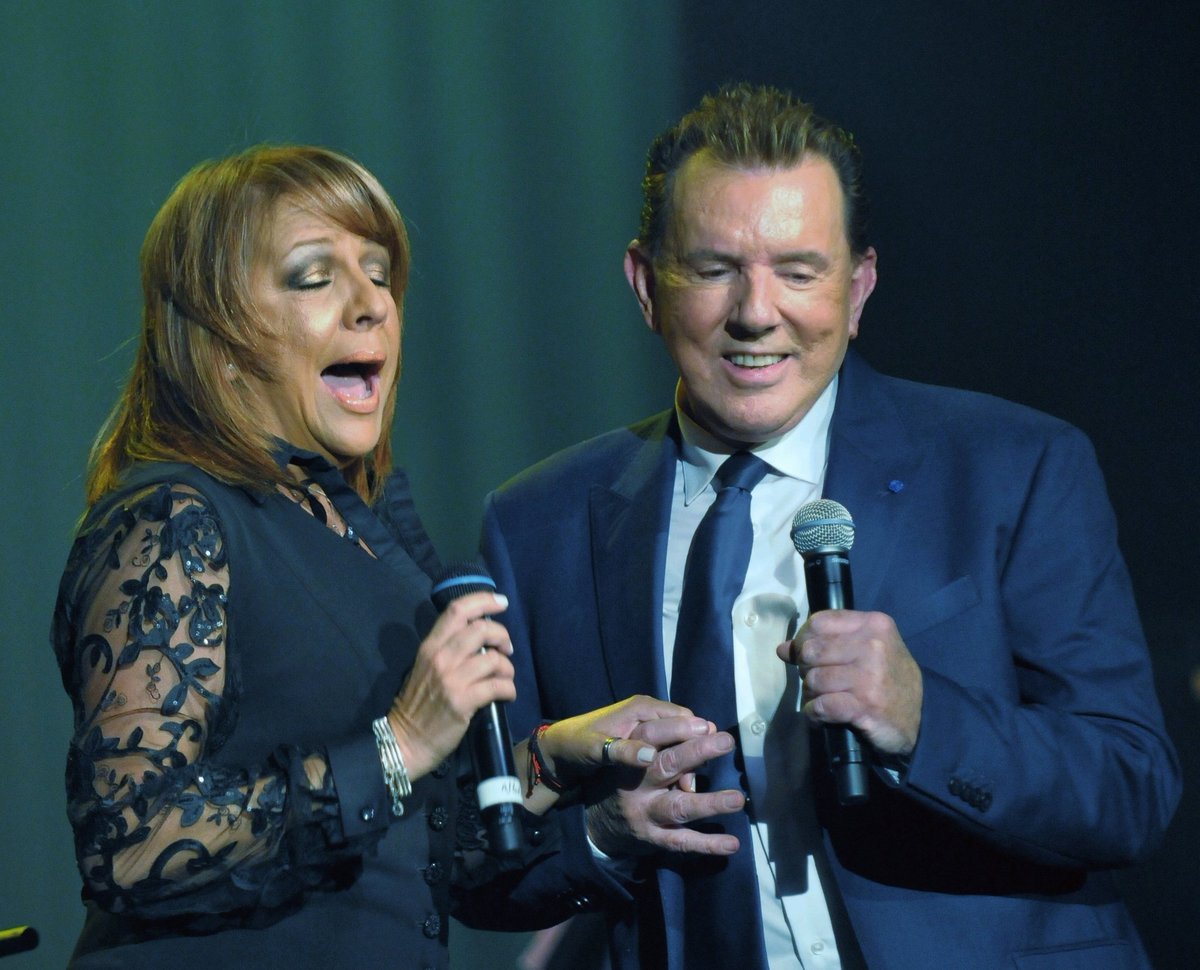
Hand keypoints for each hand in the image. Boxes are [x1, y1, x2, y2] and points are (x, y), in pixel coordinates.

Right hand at [387, 591, 513, 779]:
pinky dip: (509, 689)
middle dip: (502, 635)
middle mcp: (440, 658)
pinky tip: (506, 694)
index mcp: (430, 646)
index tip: (501, 602)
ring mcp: (452, 680)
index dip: (483, 600)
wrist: (406, 741)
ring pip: (494, 659)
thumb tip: (481, 635)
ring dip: (507, 667)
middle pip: (481, 629)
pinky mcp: (463, 702)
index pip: (457, 610)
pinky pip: (498, 686)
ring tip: (504, 677)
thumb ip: (448, 648)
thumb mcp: (425, 667)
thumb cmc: (418, 704)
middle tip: (506, 649)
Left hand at [535, 695, 703, 776]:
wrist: (560, 750)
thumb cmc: (576, 745)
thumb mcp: (595, 749)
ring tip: (686, 785)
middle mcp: (648, 713)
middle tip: (694, 779)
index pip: (682, 718)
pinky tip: (676, 782)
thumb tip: (650, 756)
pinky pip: (670, 746)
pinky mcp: (644, 739)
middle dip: (695, 751)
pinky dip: (676, 762)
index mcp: (641, 708)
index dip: (697, 737)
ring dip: (687, 759)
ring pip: (680, 739)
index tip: (705, 761)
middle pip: (686, 727)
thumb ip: (622, 751)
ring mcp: (647, 725)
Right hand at [585, 719, 744, 857]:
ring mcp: (644, 813)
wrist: (597, 821)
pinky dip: (708, 844)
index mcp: (631, 756)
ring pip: (677, 807)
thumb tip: (710, 732)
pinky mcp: (652, 838)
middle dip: (697, 752)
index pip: (651, 736)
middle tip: (726, 741)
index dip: (677, 729)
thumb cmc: (629, 778)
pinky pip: (681, 841)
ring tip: (737, 799)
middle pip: (666, 765)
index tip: (705, 724)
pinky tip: (732, 844)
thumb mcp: (637, 756)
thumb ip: (669, 744)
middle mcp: (636, 783)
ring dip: (709, 803)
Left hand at [777, 608, 922, 755]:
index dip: (804, 640)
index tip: (807, 656)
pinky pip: (821, 706)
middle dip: (806, 669)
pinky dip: (815, 713)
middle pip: (811, 651)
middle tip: (817, 682)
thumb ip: (828, 643)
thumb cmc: (889, 679)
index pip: (818, 622)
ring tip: (822, 700)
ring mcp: (870, 677)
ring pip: (814, 680)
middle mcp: (873, 646)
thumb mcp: (866, 650)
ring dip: (811, 694)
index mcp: (873, 625)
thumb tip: (784, 648)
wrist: (923, 718)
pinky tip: (822, 715)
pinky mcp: (866, 706)